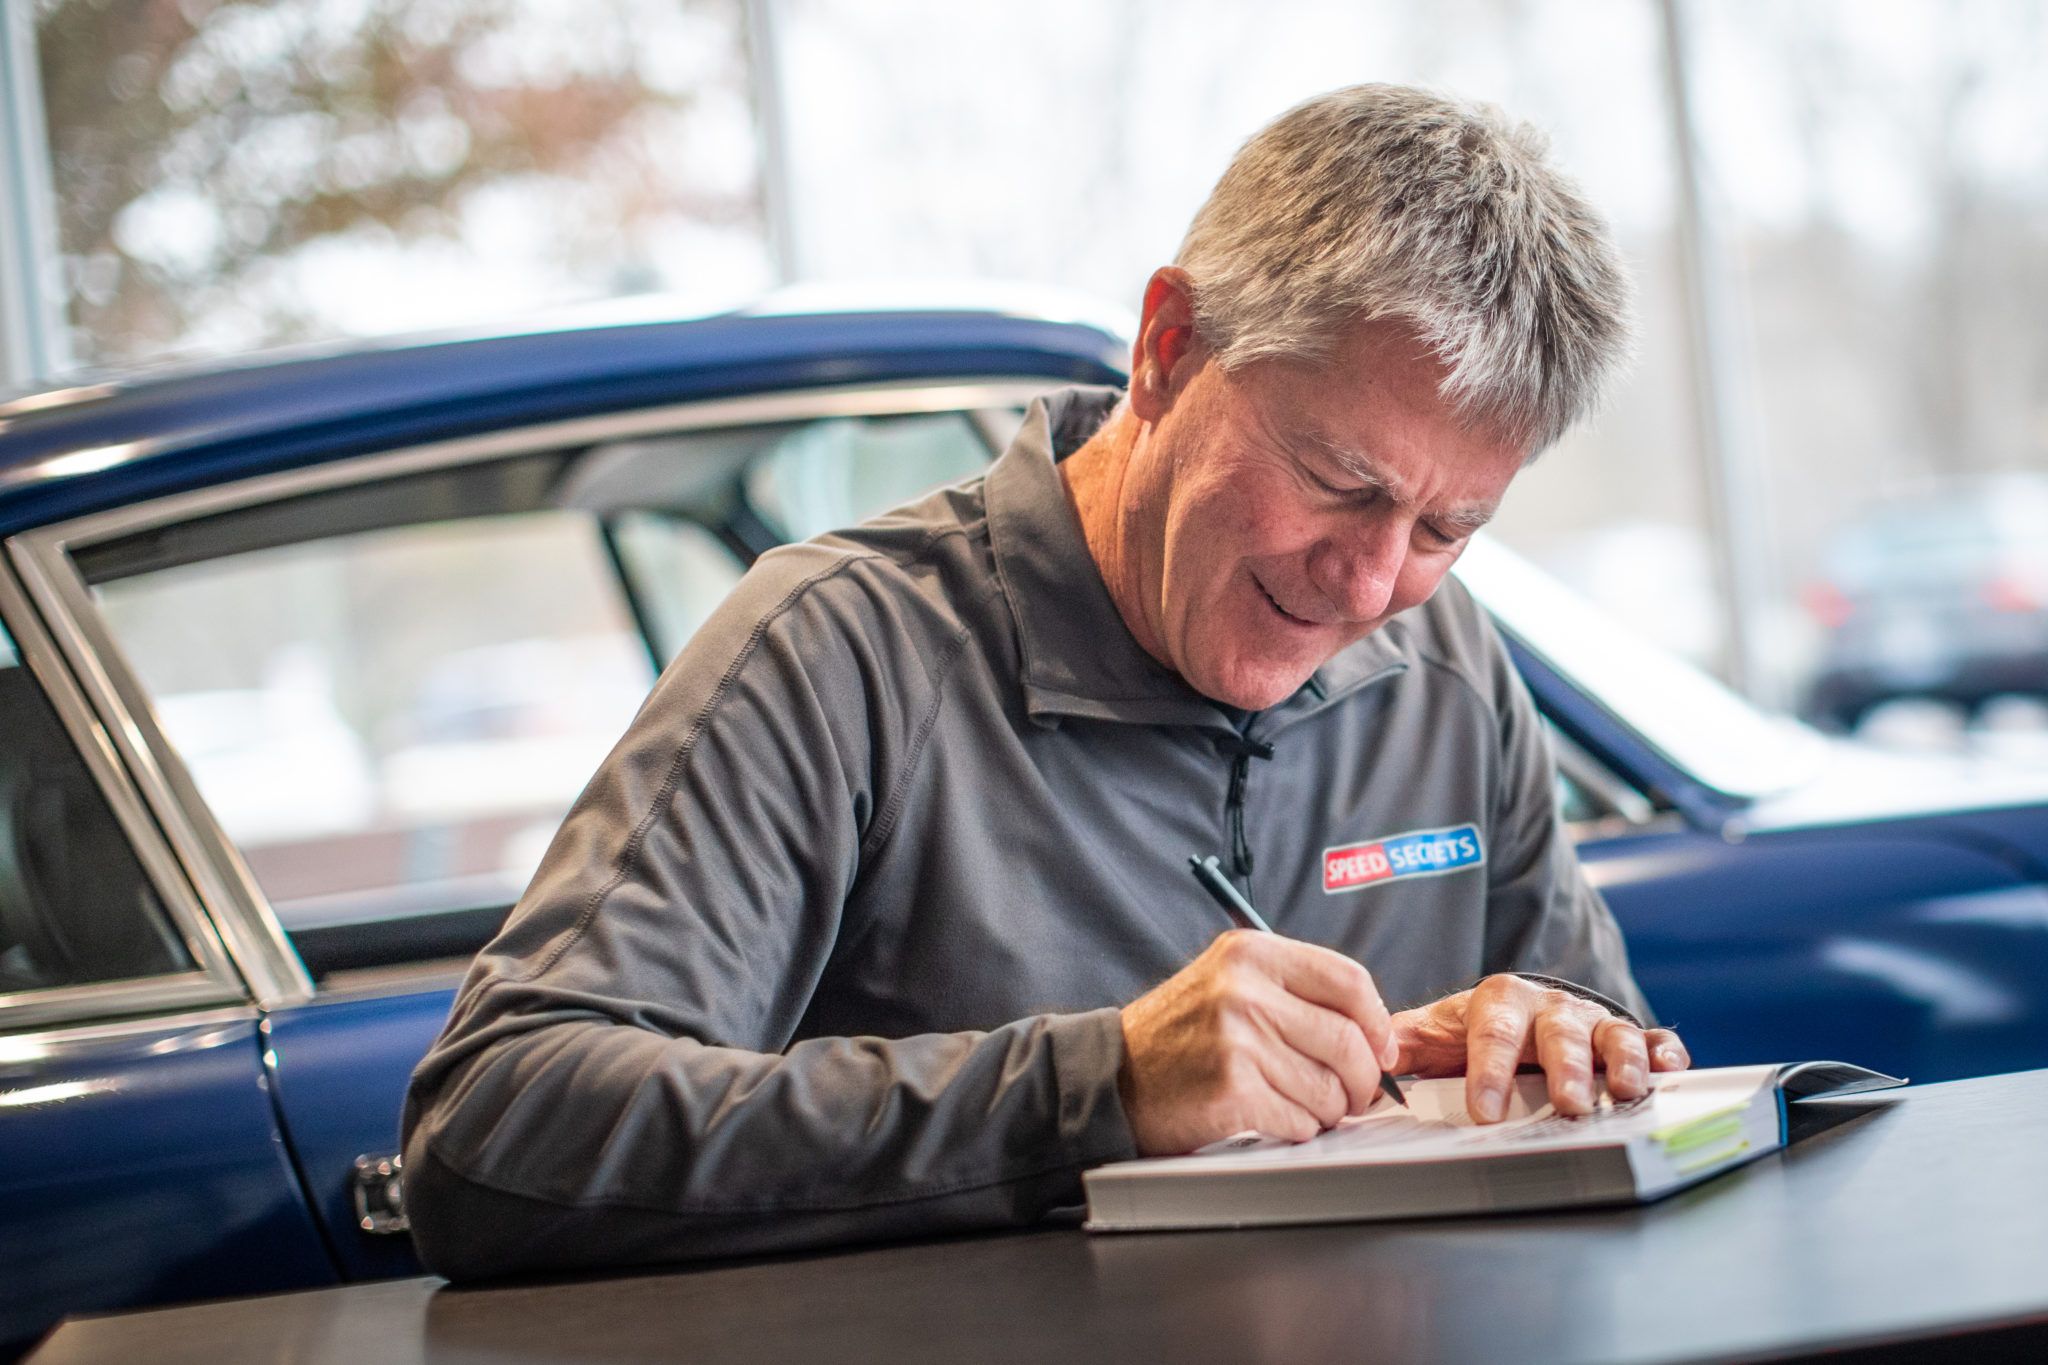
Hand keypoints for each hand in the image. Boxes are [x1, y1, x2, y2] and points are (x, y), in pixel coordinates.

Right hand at [1116, 930, 1399, 1154]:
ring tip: (1298, 1104)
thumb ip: (1296, 994)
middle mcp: (1244, 990)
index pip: (1350, 980)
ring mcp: (1237, 1039)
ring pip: (1330, 1088)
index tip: (1380, 1050)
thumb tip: (1377, 1036)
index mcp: (1251, 953)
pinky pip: (1301, 1120)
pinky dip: (1297, 1128)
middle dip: (1363, 1079)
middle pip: (1349, 1040)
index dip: (1377, 1023)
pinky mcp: (1232, 1090)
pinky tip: (1271, 1117)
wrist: (1112, 1077)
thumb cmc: (1180, 1037)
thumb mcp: (1230, 983)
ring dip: (1327, 1109)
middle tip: (1354, 1095)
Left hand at [1392, 974, 1689, 1122]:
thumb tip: (1372, 1058)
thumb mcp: (1434, 1034)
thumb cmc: (1472, 1030)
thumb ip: (1403, 1043)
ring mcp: (1590, 1022)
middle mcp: (1549, 1008)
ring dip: (1619, 1062)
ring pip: (1610, 1035)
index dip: (1489, 1069)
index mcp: (1498, 1004)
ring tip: (1625, 1091)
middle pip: (1559, 1033)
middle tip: (1569, 1103)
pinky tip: (1668, 1069)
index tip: (1485, 1109)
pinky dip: (1661, 1053)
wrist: (1516, 1010)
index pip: (1492, 1032)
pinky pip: (1649, 1040)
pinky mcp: (1624, 1038)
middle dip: (1564, 1068)